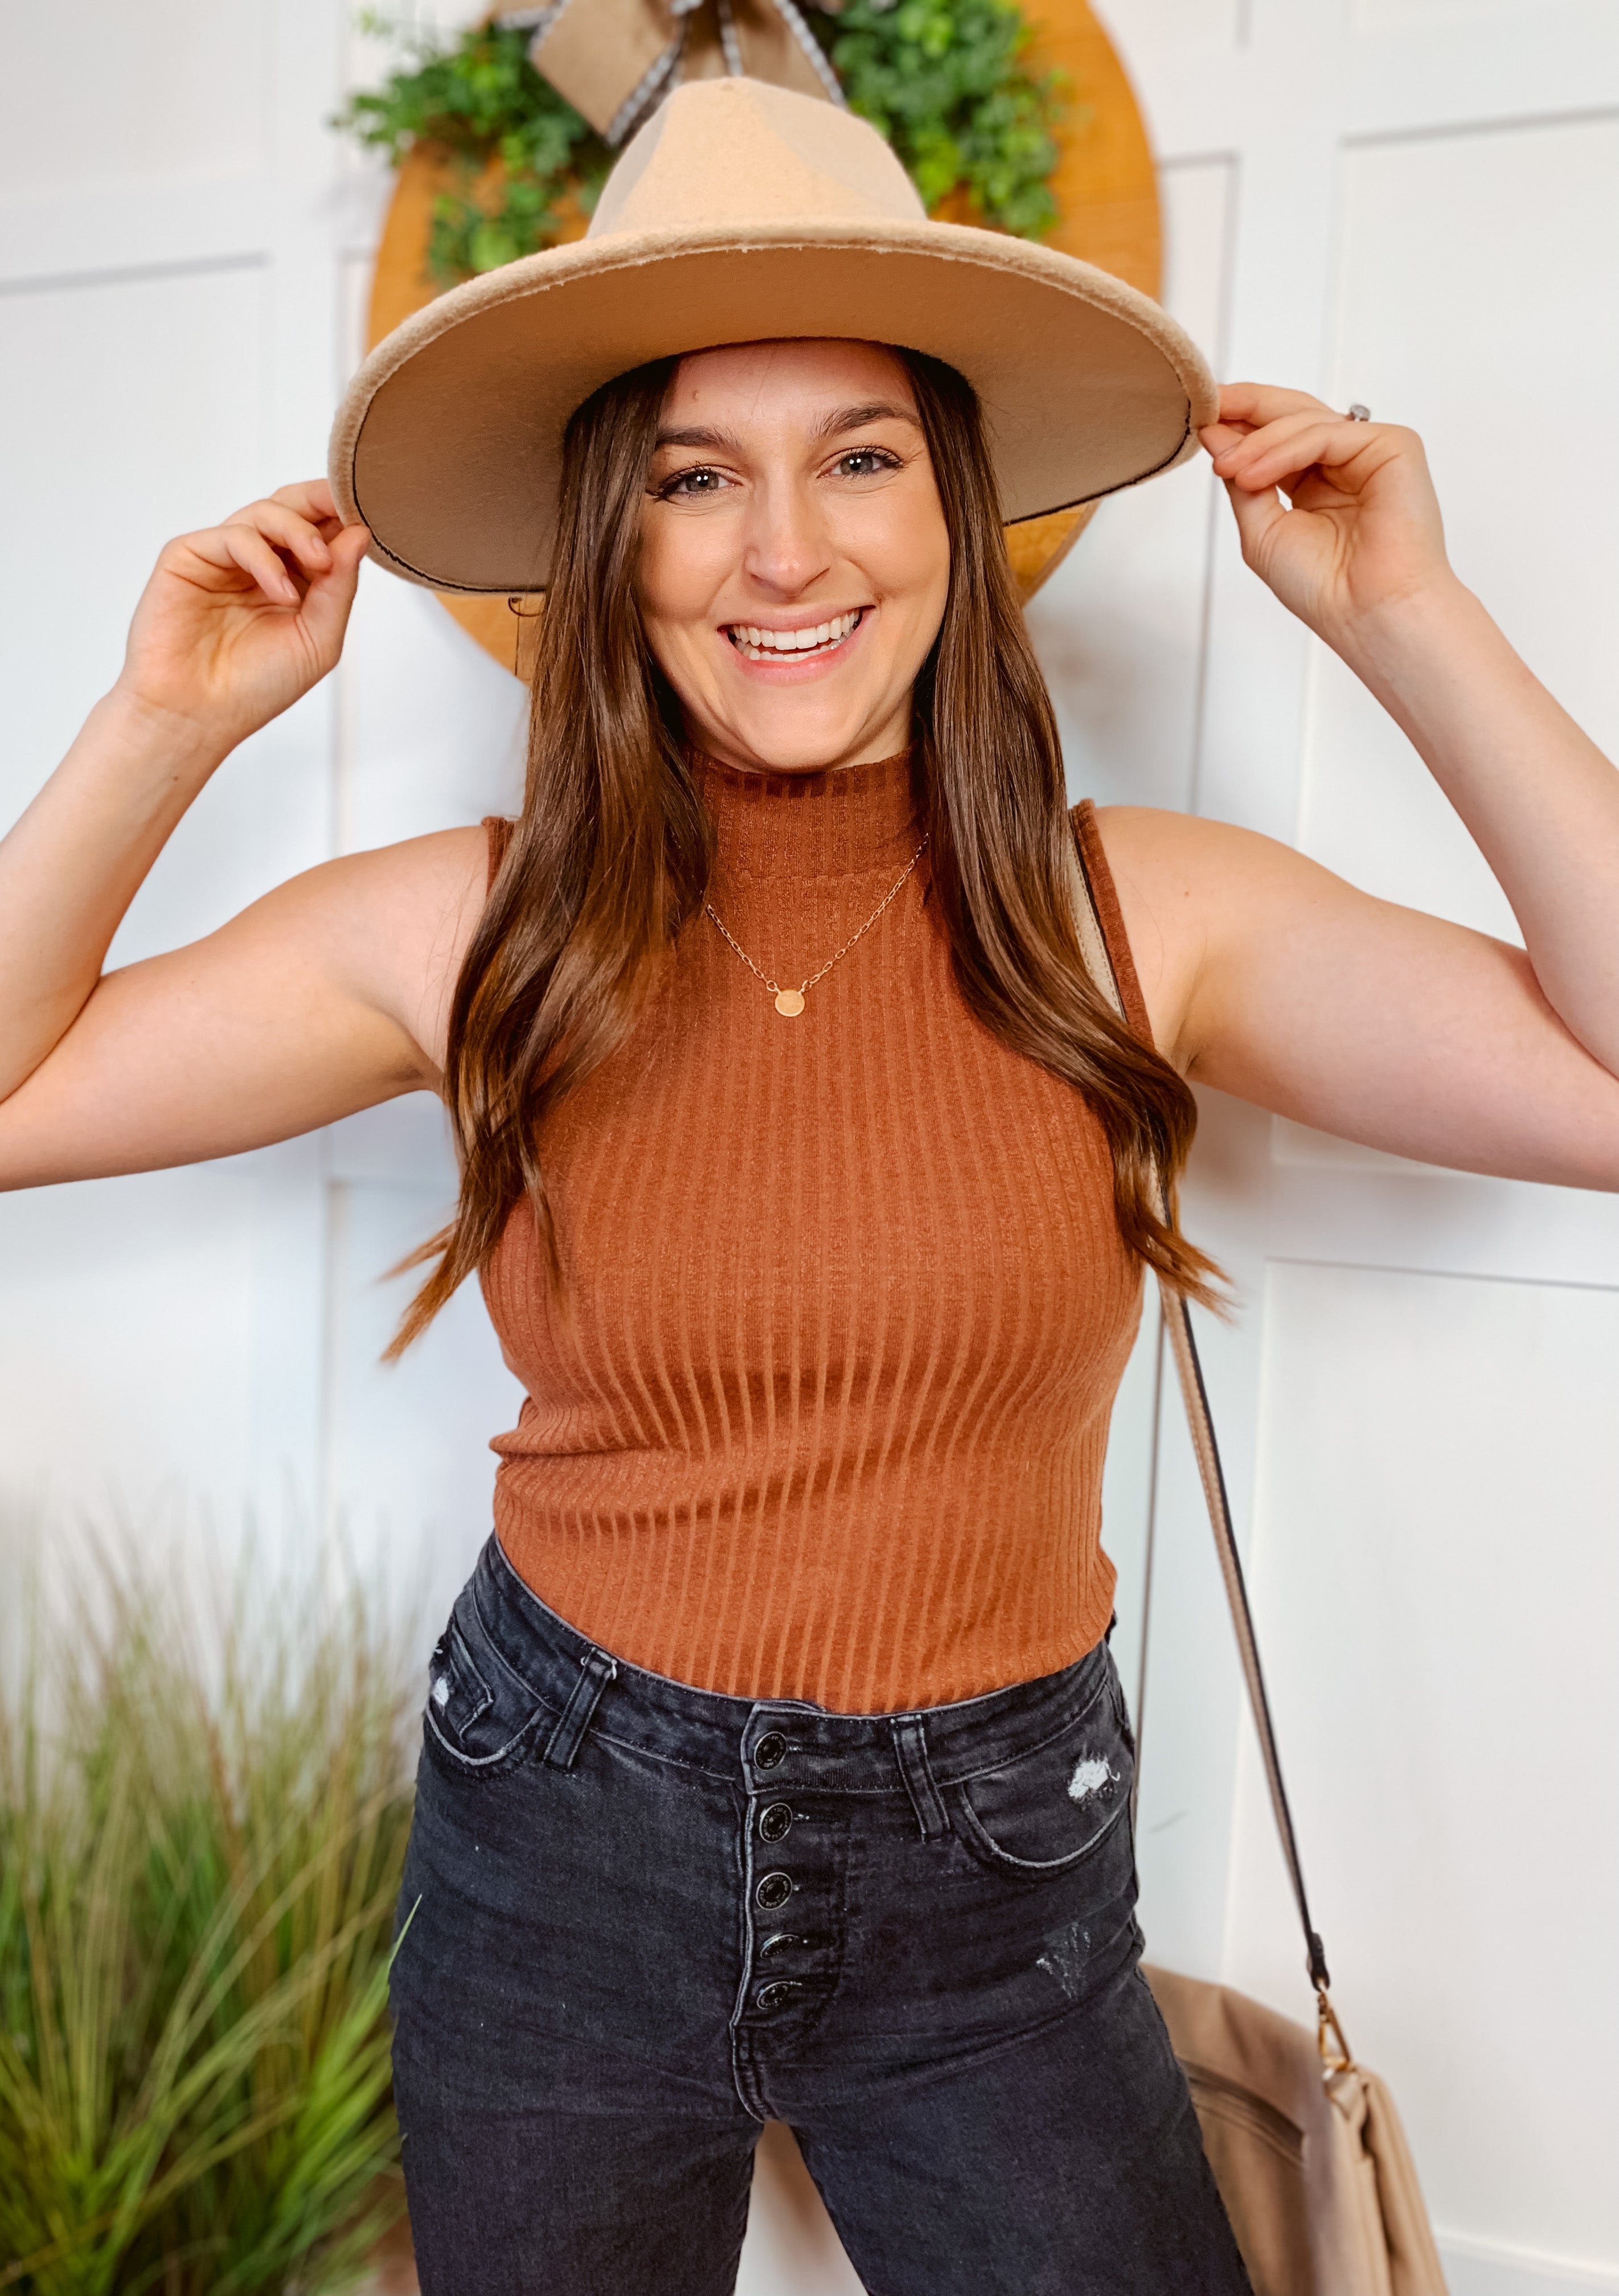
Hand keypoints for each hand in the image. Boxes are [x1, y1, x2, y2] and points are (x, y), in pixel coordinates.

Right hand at [112, 481, 369, 750]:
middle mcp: (259, 562)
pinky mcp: (190, 555)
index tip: (370, 510)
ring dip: (299, 531)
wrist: (199, 714)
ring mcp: (223, 557)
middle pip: (291, 507)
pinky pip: (233, 536)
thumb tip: (359, 533)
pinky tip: (281, 591)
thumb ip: (340, 586)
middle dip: (321, 500)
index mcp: (293, 579)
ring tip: (318, 564)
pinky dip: (264, 557)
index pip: (320, 530)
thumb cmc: (256, 687)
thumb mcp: (319, 638)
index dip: (343, 515)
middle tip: (346, 507)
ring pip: (264, 512)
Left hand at [1200, 384, 1456, 650]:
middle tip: (1208, 404)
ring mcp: (1369, 451)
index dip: (1239, 424)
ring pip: (1305, 421)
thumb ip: (1243, 482)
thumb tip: (1216, 435)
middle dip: (1246, 406)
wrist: (1367, 613)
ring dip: (1257, 441)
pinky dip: (1285, 450)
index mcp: (1316, 482)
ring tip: (1225, 467)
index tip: (1201, 416)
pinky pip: (1327, 434)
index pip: (1275, 438)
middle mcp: (1344, 462)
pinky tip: (1254, 475)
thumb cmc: (1323, 587)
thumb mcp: (1262, 530)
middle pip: (1292, 414)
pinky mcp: (1393, 446)